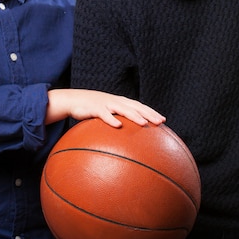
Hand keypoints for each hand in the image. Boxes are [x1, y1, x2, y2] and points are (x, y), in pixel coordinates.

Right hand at [46, 89, 164, 127]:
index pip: (140, 106)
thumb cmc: (94, 109)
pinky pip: (104, 114)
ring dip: (134, 115)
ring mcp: (106, 104)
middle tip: (160, 122)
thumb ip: (119, 121)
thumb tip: (129, 139)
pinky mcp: (95, 108)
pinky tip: (118, 125)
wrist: (74, 99)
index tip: (164, 120)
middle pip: (135, 107)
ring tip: (143, 123)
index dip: (152, 112)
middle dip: (148, 114)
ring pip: (123, 109)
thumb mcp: (108, 113)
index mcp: (121, 102)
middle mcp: (116, 101)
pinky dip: (111, 119)